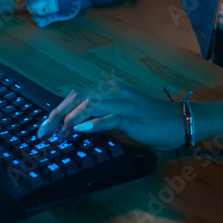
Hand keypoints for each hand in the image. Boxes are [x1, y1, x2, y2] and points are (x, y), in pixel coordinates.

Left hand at [36, 80, 185, 150]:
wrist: (177, 122)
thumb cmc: (149, 121)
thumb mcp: (119, 116)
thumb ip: (99, 116)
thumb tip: (76, 126)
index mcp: (110, 88)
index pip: (77, 94)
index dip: (58, 109)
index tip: (45, 126)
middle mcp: (114, 90)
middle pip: (78, 97)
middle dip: (57, 114)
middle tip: (45, 132)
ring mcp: (123, 102)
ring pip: (90, 104)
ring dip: (71, 120)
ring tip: (61, 135)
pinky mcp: (131, 116)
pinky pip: (108, 117)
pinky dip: (93, 123)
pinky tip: (81, 130)